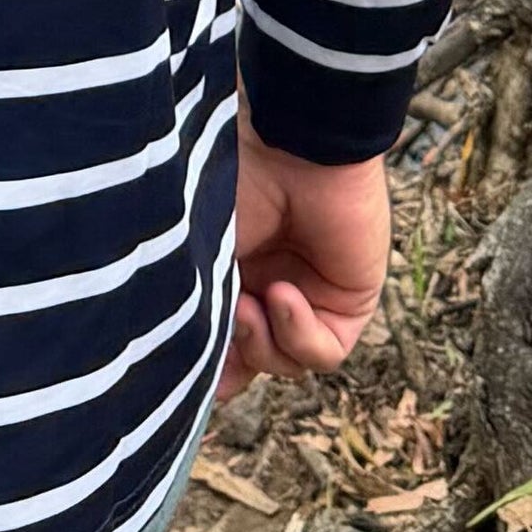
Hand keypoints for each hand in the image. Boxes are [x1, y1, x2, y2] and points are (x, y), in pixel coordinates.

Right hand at [224, 114, 390, 399]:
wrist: (290, 143)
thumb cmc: (233, 183)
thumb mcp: (203, 257)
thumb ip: (201, 316)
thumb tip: (204, 388)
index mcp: (232, 270)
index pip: (224, 341)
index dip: (208, 364)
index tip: (181, 372)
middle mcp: (271, 285)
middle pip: (255, 360)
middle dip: (234, 355)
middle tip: (218, 324)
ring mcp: (311, 295)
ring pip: (287, 363)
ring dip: (263, 343)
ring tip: (248, 303)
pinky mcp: (350, 300)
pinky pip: (324, 351)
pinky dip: (299, 333)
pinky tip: (283, 294)